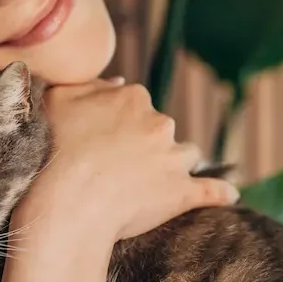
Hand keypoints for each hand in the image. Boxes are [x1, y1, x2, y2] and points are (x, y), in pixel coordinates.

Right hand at [18, 77, 239, 241]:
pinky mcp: (183, 192)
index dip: (119, 122)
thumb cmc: (54, 149)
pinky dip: (221, 192)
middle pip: (160, 129)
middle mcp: (159, 122)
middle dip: (146, 143)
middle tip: (120, 166)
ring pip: (187, 155)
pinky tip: (228, 195)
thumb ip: (86, 85)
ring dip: (177, 164)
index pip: (134, 103)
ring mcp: (173, 159)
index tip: (104, 139)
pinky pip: (213, 190)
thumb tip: (115, 81)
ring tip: (158, 183)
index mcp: (131, 97)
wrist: (69, 200)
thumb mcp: (56, 100)